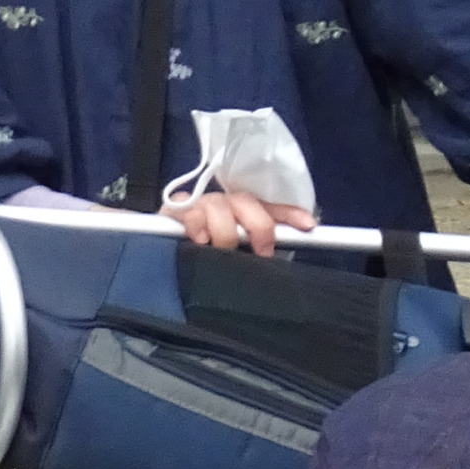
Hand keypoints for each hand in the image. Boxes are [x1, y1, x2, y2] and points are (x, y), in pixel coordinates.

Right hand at [163, 190, 316, 253]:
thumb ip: (252, 257)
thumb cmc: (204, 260)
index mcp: (244, 215)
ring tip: (218, 248)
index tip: (309, 226)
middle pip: (248, 203)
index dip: (291, 215)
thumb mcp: (236, 259)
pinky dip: (196, 224)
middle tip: (259, 251)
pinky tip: (198, 239)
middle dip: (258, 227)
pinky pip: (188, 210)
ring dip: (224, 231)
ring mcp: (201, 205)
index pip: (272, 210)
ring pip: (219, 206)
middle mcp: (226, 205)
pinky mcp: (176, 209)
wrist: (160, 253)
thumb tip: (274, 265)